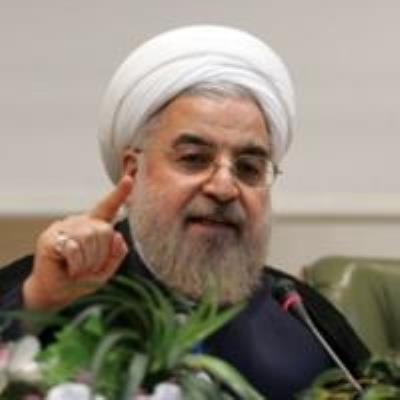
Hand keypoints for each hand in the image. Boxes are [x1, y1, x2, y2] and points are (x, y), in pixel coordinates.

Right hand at [23, 175, 132, 310]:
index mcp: (94, 226)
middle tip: (87, 268)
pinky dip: (76, 264)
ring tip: (78, 269)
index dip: (119, 194)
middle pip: (103, 231)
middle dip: (100, 255)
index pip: (108, 207)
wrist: (56, 293)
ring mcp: (64, 227)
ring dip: (87, 261)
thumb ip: (116, 254)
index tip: (129, 179)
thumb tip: (118, 236)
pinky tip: (70, 269)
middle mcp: (79, 222)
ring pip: (89, 238)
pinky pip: (74, 248)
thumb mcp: (106, 269)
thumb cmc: (80, 279)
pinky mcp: (50, 237)